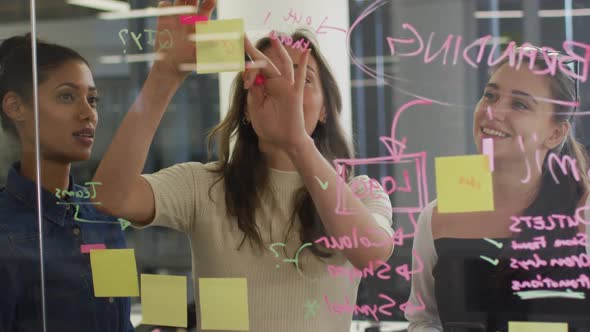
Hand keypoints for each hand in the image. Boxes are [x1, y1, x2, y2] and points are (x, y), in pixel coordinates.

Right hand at [153, 0, 215, 79]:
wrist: (169, 67)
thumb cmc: (187, 63)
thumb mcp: (199, 55)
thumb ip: (206, 46)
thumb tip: (217, 42)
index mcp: (200, 24)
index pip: (207, 6)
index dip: (209, 1)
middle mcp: (189, 18)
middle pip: (193, 0)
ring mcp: (176, 18)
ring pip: (179, 0)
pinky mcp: (163, 21)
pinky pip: (165, 6)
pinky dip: (166, 4)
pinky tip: (167, 7)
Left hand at [244, 36, 311, 151]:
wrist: (283, 142)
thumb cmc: (270, 128)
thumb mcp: (256, 109)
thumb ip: (255, 93)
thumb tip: (252, 77)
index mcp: (265, 87)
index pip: (256, 71)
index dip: (248, 71)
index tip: (245, 81)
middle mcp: (276, 84)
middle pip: (265, 64)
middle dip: (253, 51)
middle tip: (242, 37)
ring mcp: (287, 88)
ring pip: (283, 65)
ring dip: (279, 50)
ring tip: (273, 36)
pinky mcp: (295, 94)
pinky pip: (300, 77)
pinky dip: (303, 64)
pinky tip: (305, 51)